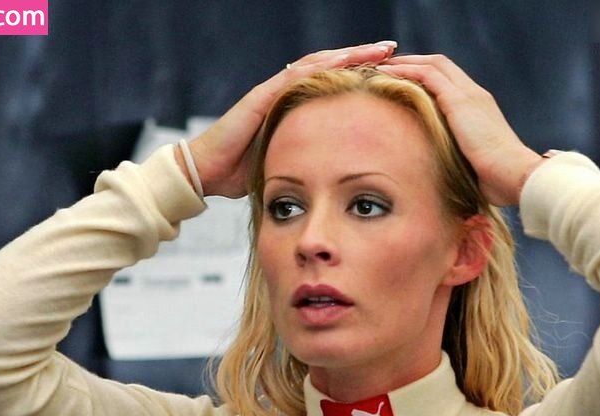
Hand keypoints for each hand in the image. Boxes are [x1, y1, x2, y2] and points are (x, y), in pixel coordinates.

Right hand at [181, 42, 397, 197]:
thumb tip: (335, 182)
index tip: (390, 74)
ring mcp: (272, 91)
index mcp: (292, 109)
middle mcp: (284, 93)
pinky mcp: (261, 96)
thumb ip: (307, 165)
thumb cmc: (241, 175)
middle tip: (393, 50)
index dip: (359, 78)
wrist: (206, 174)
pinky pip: (295, 76)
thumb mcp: (285, 168)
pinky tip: (345, 61)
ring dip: (349, 55)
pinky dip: (322, 67)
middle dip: (362, 58)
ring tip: (379, 50)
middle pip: (330, 67)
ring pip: (317, 64)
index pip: (331, 85)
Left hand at [378, 54, 544, 206]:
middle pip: (441, 65)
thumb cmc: (498, 181)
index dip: (428, 76)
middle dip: (415, 62)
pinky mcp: (460, 102)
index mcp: (480, 109)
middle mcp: (475, 95)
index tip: (406, 81)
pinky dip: (406, 72)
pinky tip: (387, 74)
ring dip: (406, 63)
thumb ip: (461, 161)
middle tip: (390, 67)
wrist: (514, 175)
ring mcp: (469, 96)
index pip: (452, 80)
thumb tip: (445, 177)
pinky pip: (427, 76)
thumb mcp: (475, 166)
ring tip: (383, 67)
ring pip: (433, 65)